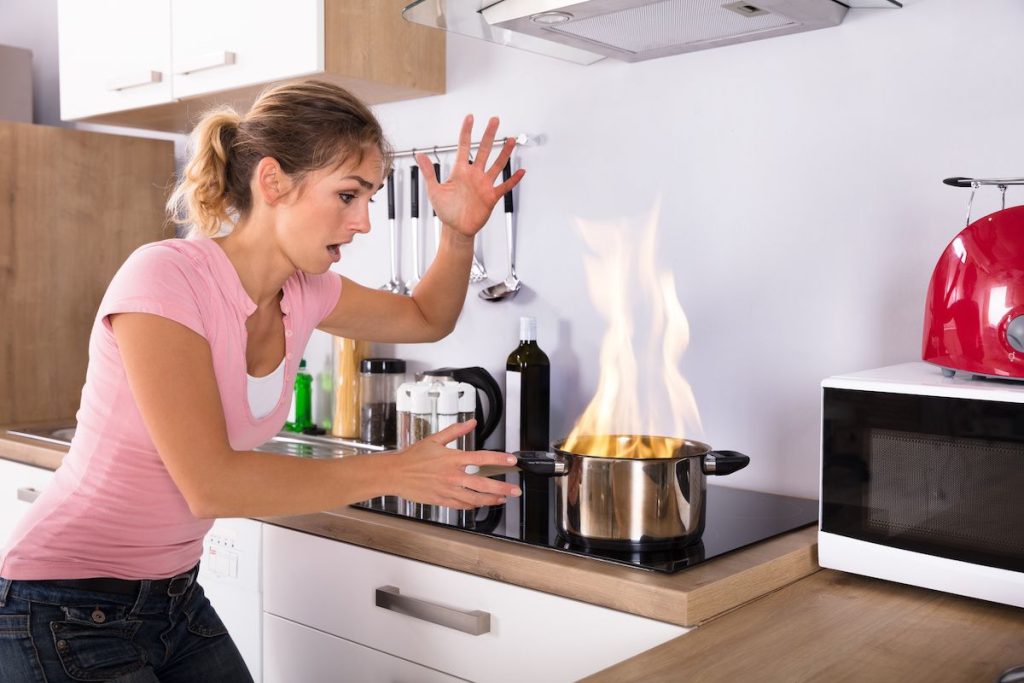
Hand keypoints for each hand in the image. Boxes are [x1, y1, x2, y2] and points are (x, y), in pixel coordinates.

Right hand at [390, 420, 521, 508]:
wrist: (395, 474)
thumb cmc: (413, 457)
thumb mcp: (434, 439)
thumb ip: (456, 431)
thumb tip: (471, 422)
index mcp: (452, 458)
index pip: (481, 458)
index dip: (499, 459)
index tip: (511, 461)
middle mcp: (452, 475)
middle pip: (482, 484)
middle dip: (502, 488)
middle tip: (515, 490)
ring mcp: (447, 490)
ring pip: (474, 498)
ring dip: (491, 499)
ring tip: (502, 499)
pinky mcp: (441, 500)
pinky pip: (461, 505)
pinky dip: (473, 505)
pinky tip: (480, 504)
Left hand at [414, 115, 524, 239]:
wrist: (456, 228)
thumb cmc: (445, 210)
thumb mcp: (434, 190)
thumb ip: (429, 172)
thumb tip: (419, 155)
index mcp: (460, 171)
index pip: (464, 146)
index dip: (467, 132)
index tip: (470, 117)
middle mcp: (474, 175)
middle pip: (484, 150)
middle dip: (489, 134)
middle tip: (495, 120)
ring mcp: (484, 185)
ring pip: (497, 165)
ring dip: (504, 153)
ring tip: (511, 140)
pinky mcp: (491, 197)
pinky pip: (505, 186)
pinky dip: (513, 180)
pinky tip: (521, 172)